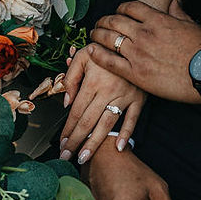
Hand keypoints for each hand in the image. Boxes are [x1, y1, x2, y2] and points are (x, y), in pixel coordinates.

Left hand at [60, 48, 146, 163]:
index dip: (67, 130)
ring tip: (84, 157)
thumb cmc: (106, 49)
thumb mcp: (84, 55)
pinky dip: (126, 134)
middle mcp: (107, 91)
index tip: (61, 143)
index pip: (76, 112)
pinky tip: (118, 147)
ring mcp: (124, 96)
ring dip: (94, 143)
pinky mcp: (139, 98)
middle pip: (88, 122)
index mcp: (92, 82)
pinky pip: (133, 119)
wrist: (134, 42)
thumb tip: (66, 102)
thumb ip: (71, 77)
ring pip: (107, 124)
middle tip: (67, 157)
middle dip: (75, 142)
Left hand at [89, 0, 200, 102]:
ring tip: (93, 35)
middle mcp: (144, 33)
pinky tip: (90, 51)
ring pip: (109, 38)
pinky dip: (97, 54)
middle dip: (104, 20)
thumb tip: (175, 1)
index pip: (131, 7)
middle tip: (99, 23)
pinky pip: (110, 61)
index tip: (117, 12)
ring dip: (97, 34)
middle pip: (115, 20)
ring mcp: (138, 53)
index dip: (120, 8)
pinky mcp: (136, 73)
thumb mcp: (192, 25)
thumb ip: (179, 12)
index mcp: (158, 19)